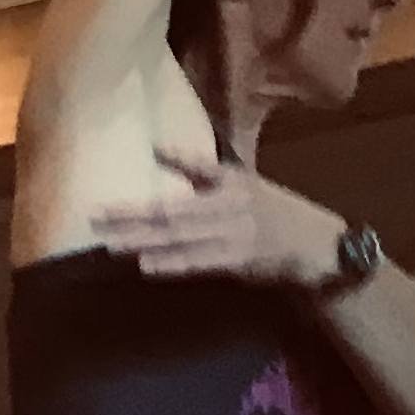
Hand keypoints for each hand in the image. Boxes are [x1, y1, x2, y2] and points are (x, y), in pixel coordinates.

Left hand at [93, 151, 344, 289]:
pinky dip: (173, 264)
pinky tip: (146, 265)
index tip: (144, 150)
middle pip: (174, 209)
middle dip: (133, 214)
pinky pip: (199, 262)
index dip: (173, 157)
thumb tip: (158, 150)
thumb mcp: (241, 186)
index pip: (198, 166)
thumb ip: (200, 173)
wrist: (317, 248)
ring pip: (182, 237)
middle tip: (97, 216)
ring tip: (111, 243)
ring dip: (144, 241)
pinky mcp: (239, 261)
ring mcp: (235, 233)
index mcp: (233, 180)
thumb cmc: (273, 214)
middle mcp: (232, 203)